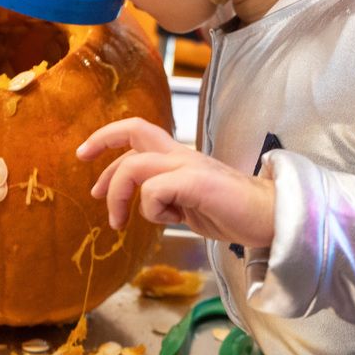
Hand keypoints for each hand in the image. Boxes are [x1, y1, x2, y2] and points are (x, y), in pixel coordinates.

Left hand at [77, 117, 274, 247]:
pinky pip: (154, 191)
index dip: (106, 138)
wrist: (270, 216)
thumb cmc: (233, 211)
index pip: (138, 132)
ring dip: (118, 197)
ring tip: (119, 223)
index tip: (83, 155)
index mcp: (179, 156)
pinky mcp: (196, 182)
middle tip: (89, 185)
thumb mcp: (188, 202)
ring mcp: (188, 166)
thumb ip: (166, 194)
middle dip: (101, 145)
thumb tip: (140, 202)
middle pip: (134, 131)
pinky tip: (172, 221)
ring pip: (135, 167)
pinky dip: (152, 211)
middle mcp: (181, 154)